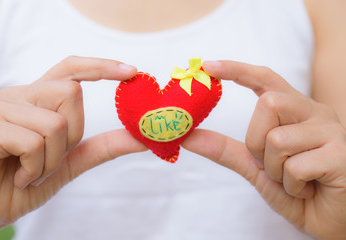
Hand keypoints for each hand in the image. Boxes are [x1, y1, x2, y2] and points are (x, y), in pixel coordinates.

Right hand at [0, 56, 146, 235]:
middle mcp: (20, 96)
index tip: (132, 72)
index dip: (102, 66)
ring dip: (52, 160)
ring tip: (29, 172)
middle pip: (72, 92)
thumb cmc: (19, 184)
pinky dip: (34, 170)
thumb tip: (141, 138)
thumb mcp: (68, 163)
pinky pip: (35, 143)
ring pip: (57, 122)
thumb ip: (102, 147)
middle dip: (72, 134)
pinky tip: (16, 176)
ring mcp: (2, 107)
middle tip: (49, 158)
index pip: (71, 69)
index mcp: (37, 101)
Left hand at [182, 60, 345, 239]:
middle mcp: (315, 112)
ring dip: (274, 170)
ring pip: (277, 139)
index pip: (266, 79)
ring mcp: (331, 131)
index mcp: (296, 111)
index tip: (208, 65)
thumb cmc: (296, 190)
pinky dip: (291, 186)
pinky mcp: (341, 154)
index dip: (237, 70)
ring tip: (294, 180)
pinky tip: (309, 189)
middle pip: (267, 103)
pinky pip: (295, 167)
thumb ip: (225, 149)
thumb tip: (188, 136)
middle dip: (256, 142)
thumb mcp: (256, 167)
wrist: (331, 221)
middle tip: (271, 165)